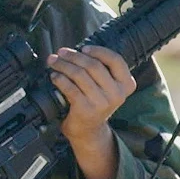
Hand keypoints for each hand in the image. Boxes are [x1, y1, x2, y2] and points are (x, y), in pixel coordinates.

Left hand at [48, 45, 135, 178]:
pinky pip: (70, 88)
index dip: (98, 51)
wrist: (88, 131)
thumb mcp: (106, 86)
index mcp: (126, 84)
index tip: (83, 48)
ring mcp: (102, 103)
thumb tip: (76, 50)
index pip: (116, 60)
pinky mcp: (86, 110)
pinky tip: (54, 76)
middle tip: (60, 53)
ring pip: (79, 75)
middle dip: (73, 56)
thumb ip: (101, 69)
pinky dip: (59, 79)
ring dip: (63, 65)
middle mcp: (117, 94)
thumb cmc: (94, 102)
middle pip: (93, 65)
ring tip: (53, 62)